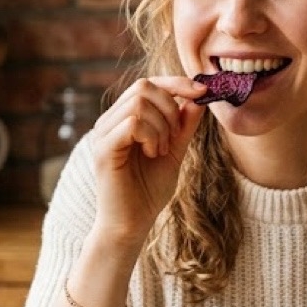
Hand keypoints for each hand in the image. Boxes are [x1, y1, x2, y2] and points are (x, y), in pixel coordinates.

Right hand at [90, 76, 205, 244]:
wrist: (132, 224)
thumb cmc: (148, 191)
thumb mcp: (174, 151)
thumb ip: (183, 126)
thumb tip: (198, 98)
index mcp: (123, 118)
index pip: (148, 84)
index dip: (177, 83)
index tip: (203, 92)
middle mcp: (109, 121)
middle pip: (143, 86)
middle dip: (170, 107)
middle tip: (174, 137)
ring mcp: (103, 133)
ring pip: (138, 103)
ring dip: (161, 125)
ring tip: (161, 150)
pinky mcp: (103, 149)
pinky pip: (132, 123)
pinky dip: (151, 135)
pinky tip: (153, 154)